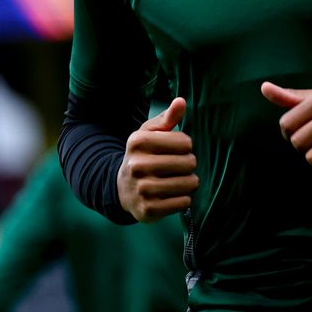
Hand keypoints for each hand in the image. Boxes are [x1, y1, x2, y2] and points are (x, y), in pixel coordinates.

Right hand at [117, 98, 197, 219]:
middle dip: (188, 165)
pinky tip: (172, 195)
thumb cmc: (143, 155)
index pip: (185, 142)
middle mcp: (136, 165)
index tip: (176, 150)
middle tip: (177, 167)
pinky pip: (184, 202)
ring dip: (189, 182)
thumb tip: (181, 101)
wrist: (123, 188)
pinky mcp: (148, 209)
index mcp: (137, 142)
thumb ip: (167, 118)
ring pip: (189, 183)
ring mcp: (142, 189)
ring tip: (177, 181)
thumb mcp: (150, 134)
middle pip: (189, 162)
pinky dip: (183, 199)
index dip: (185, 146)